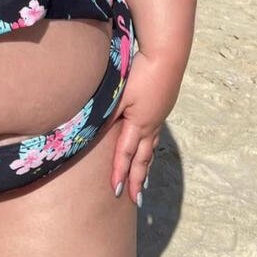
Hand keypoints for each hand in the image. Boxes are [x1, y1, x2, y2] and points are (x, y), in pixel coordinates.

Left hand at [109, 50, 180, 204]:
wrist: (166, 56)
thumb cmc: (140, 74)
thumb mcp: (118, 94)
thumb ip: (106, 114)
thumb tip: (91, 132)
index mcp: (138, 124)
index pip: (125, 154)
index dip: (120, 173)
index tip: (116, 192)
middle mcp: (151, 125)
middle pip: (143, 158)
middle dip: (137, 179)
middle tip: (135, 200)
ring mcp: (159, 116)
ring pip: (151, 148)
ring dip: (146, 166)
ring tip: (143, 180)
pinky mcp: (163, 107)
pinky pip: (155, 135)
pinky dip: (151, 148)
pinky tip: (149, 145)